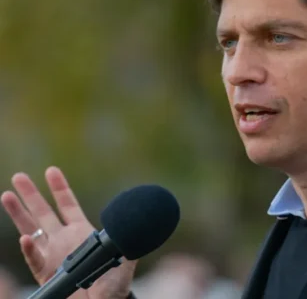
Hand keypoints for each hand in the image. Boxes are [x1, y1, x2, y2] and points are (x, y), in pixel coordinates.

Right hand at [1, 166, 137, 298]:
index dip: (60, 188)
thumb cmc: (113, 284)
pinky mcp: (46, 274)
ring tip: (6, 195)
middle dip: (31, 194)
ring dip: (19, 214)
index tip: (51, 170)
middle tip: (19, 176)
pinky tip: (25, 239)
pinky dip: (30, 249)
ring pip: (30, 231)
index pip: (68, 205)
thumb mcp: (125, 258)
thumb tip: (145, 224)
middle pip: (43, 212)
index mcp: (81, 232)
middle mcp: (63, 240)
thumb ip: (130, 240)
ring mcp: (52, 255)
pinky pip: (35, 259)